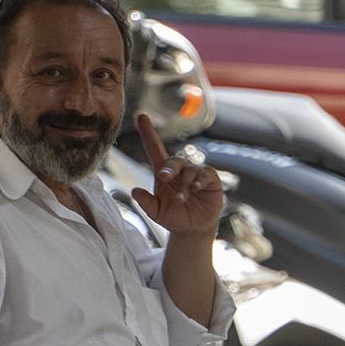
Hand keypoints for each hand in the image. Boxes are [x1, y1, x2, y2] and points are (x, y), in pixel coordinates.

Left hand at [131, 112, 222, 234]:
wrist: (193, 228)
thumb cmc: (174, 216)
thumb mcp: (157, 213)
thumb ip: (146, 203)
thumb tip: (134, 192)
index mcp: (164, 172)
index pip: (155, 149)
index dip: (148, 133)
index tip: (141, 117)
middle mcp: (179, 169)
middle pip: (173, 161)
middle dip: (169, 168)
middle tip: (163, 178)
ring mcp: (195, 172)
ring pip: (188, 171)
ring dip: (184, 185)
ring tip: (180, 199)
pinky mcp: (210, 178)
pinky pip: (205, 173)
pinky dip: (199, 180)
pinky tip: (195, 188)